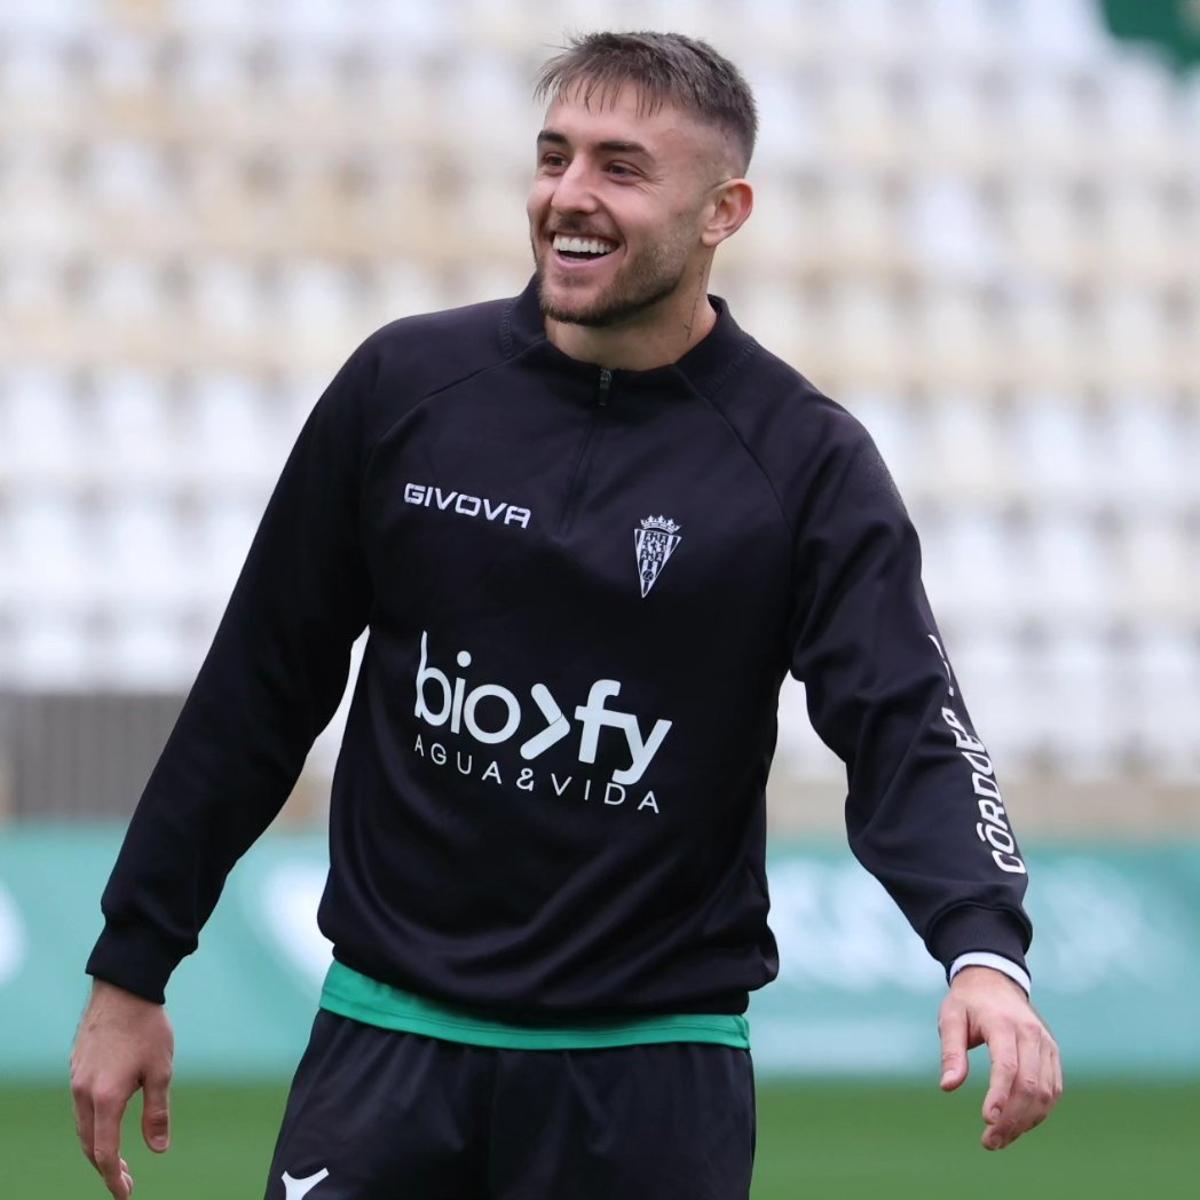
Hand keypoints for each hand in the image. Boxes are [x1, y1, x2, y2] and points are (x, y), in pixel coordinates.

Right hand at [70, 979, 174, 1197]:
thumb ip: (157, 1112)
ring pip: (82, 1125)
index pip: (104, 1152)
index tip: (125, 1195)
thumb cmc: (147, 1027)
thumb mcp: (161, 1070)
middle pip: (89, 1143)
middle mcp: (83, 1092)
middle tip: (124, 1181)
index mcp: (105, 1098)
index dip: (114, 1178)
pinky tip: (107, 1120)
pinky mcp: (76, 1066)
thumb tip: (158, 1149)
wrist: (124, 987)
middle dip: (105, 1167)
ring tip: (117, 1157)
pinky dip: (92, 1122)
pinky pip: (80, 1105)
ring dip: (97, 1145)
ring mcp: (76, 1078)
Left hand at [937, 965, 1061, 1150]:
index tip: (986, 1121)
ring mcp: (1047, 1044)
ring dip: (1026, 1122)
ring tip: (999, 1140)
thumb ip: (950, 1051)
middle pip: (1030, 1085)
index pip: (1007, 1065)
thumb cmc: (967, 1002)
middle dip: (1011, 1118)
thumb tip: (948, 1086)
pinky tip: (1017, 1125)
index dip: (999, 1096)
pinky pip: (1053, 1090)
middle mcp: (1032, 1034)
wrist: (995, 980)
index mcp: (1004, 1023)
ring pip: (1047, 1093)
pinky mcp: (1053, 1054)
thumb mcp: (950, 1017)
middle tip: (989, 1142)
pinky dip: (1038, 1112)